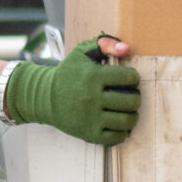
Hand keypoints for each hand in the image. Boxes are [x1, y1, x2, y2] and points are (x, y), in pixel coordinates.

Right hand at [4, 37, 138, 145]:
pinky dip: (123, 131)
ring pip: (127, 120)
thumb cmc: (69, 73)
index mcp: (93, 77)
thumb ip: (106, 44)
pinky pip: (117, 136)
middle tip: (131, 94)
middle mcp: (92, 98)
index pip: (129, 78)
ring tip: (128, 109)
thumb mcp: (83, 52)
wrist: (46, 98)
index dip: (133, 77)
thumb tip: (127, 49)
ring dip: (133, 114)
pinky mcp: (89, 134)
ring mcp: (91, 118)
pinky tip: (119, 122)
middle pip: (131, 100)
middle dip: (136, 96)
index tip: (128, 79)